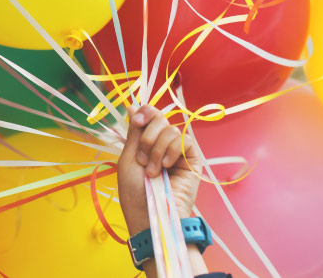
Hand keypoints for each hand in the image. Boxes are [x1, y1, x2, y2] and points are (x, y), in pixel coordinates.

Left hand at [117, 105, 201, 235]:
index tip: (136, 120)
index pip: (150, 116)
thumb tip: (133, 106)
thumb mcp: (129, 158)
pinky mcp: (192, 160)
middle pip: (160, 118)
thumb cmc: (135, 193)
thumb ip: (134, 132)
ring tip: (152, 171)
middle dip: (147, 136)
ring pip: (171, 129)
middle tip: (141, 159)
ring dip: (156, 149)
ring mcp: (178, 152)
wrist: (151, 215)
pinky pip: (184, 140)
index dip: (145, 112)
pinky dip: (171, 150)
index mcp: (146, 143)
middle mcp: (162, 145)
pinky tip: (167, 166)